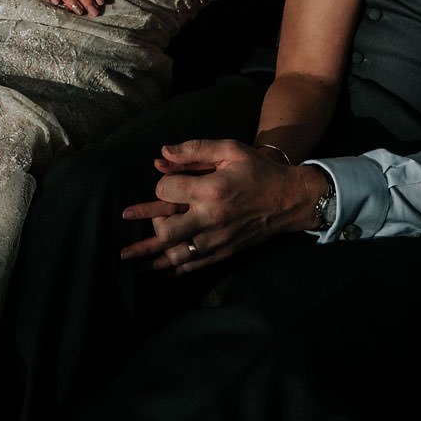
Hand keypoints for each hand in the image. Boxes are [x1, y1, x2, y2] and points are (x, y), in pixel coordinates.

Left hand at [117, 140, 327, 272]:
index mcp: (211, 190)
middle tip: (149, 219)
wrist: (290, 199)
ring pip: (175, 253)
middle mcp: (211, 218)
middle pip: (165, 230)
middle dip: (151, 223)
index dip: (161, 185)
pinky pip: (192, 265)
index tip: (167, 182)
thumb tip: (161, 154)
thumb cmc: (259, 171)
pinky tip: (158, 270)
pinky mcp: (224, 252)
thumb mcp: (230, 150)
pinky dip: (172, 268)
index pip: (167, 191)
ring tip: (130, 258)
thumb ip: (194, 149)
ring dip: (151, 255)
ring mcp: (217, 239)